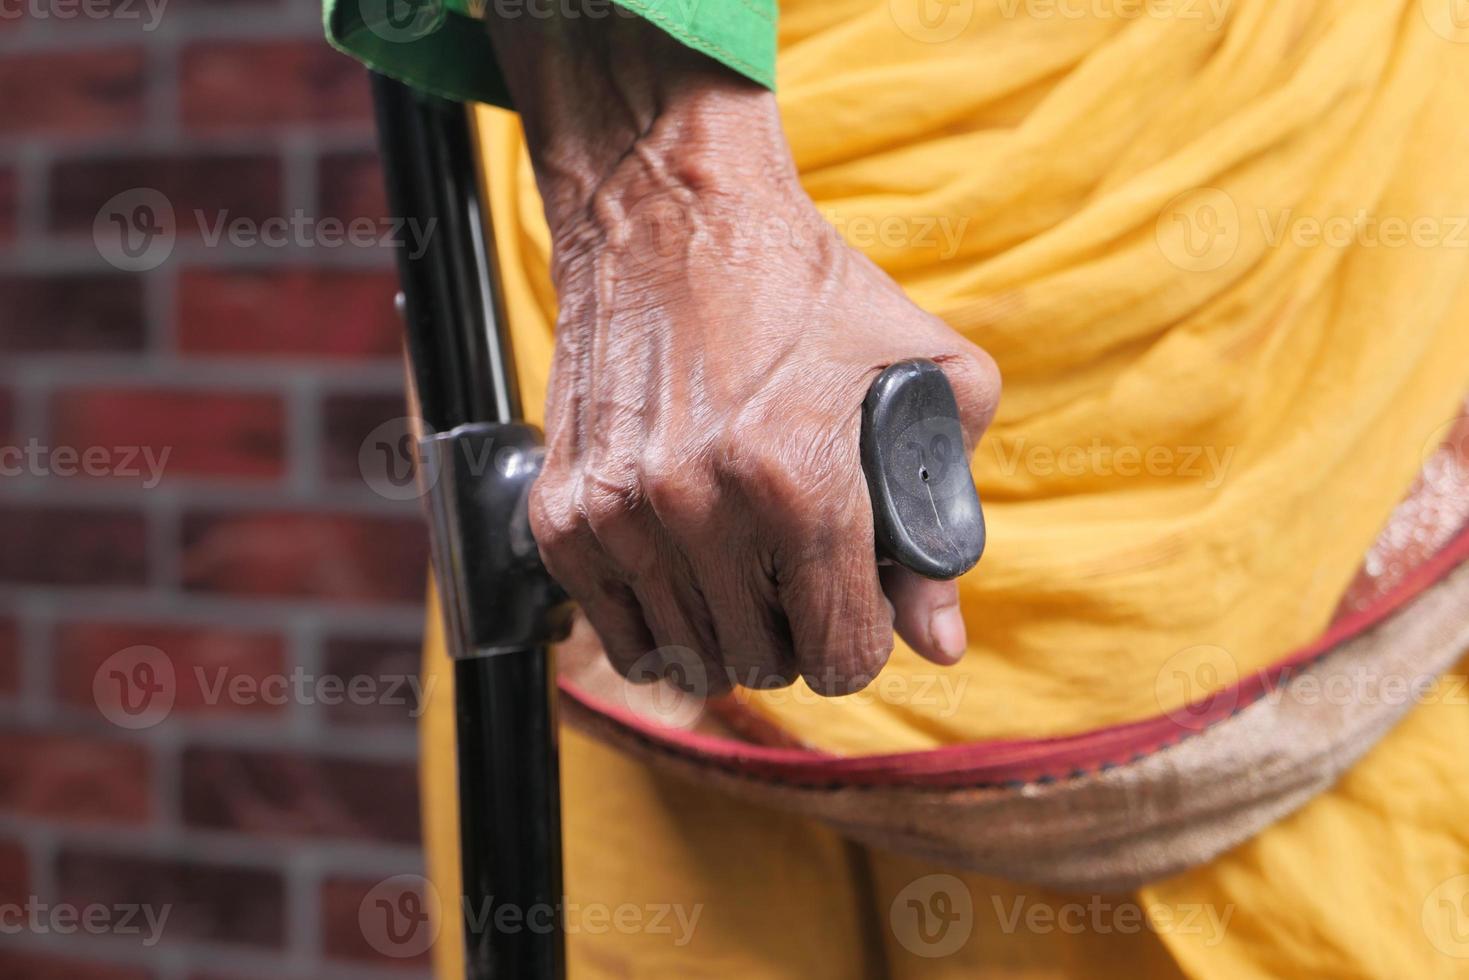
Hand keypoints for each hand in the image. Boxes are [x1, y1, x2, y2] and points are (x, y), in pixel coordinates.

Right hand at [488, 17, 999, 695]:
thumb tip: (940, 641)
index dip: (861, 643)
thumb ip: (943, 514)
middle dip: (796, 637)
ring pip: (687, 660)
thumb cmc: (804, 288)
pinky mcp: (561, 512)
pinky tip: (684, 572)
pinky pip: (614, 632)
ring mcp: (618, 514)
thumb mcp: (926, 370)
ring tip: (743, 575)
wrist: (668, 212)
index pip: (840, 652)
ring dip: (726, 636)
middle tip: (799, 583)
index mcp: (799, 477)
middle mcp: (699, 505)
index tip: (855, 616)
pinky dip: (657, 622)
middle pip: (764, 663)